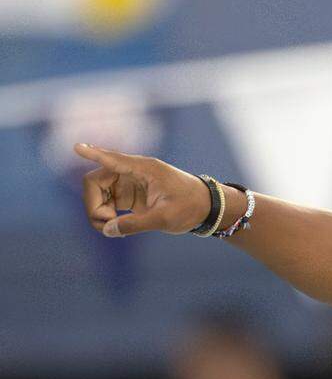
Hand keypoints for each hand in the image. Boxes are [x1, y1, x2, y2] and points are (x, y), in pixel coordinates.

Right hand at [73, 143, 211, 236]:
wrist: (207, 207)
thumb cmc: (190, 207)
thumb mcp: (165, 219)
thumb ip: (135, 225)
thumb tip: (108, 230)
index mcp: (143, 169)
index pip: (111, 159)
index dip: (93, 155)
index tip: (77, 147)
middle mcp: (132, 172)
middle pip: (95, 182)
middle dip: (93, 205)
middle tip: (108, 225)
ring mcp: (130, 182)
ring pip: (98, 193)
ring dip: (99, 212)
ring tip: (115, 230)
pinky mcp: (131, 194)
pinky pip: (107, 202)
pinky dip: (107, 216)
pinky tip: (117, 228)